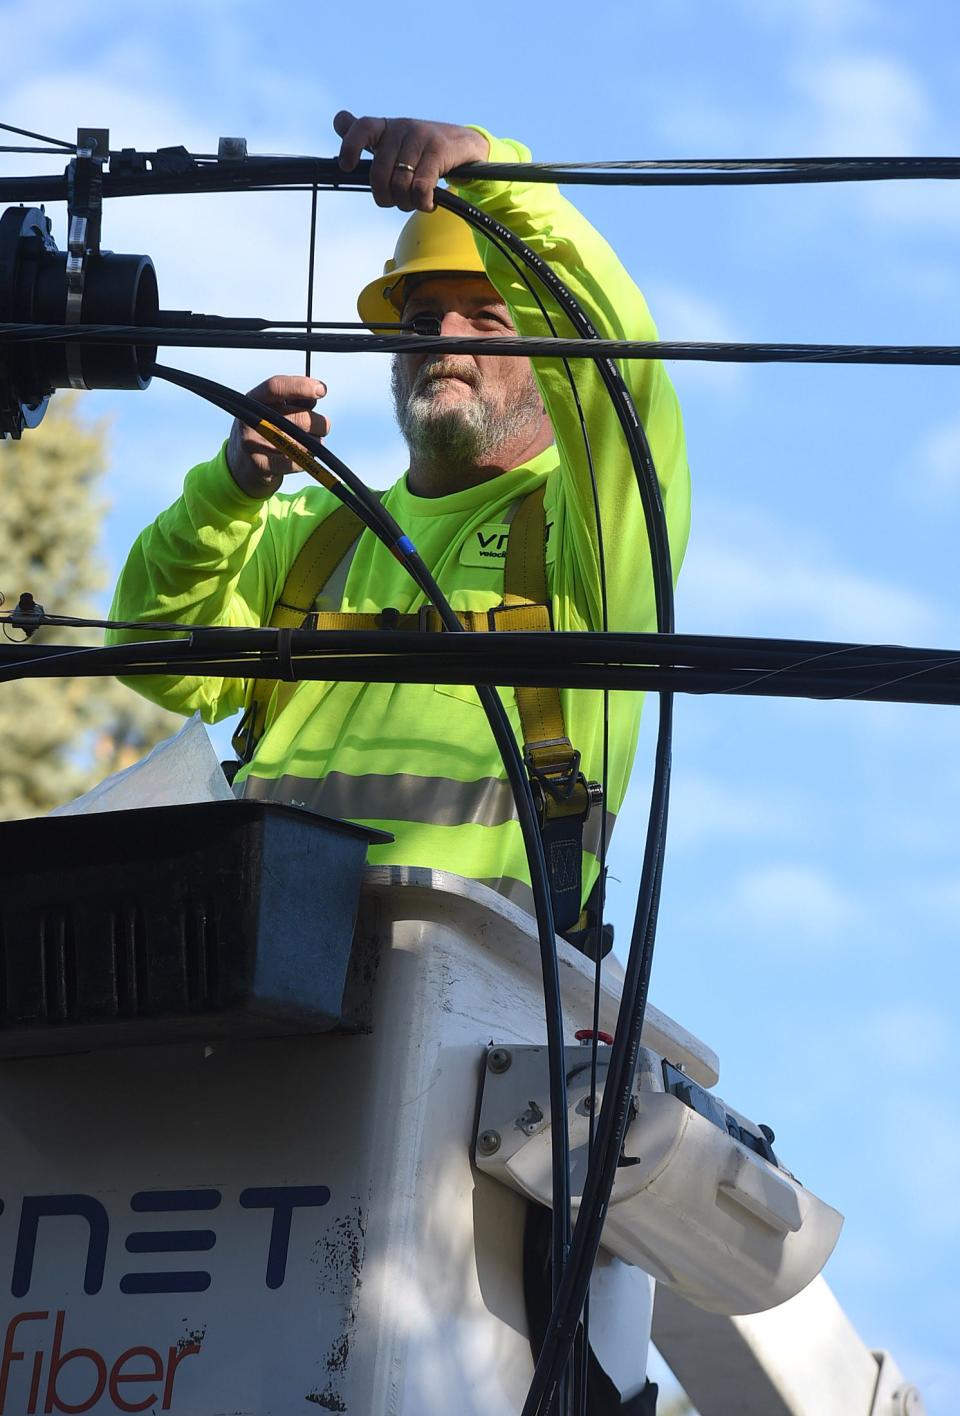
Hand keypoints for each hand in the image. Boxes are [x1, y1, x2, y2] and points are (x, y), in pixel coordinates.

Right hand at [226, 375, 329, 498]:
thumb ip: (295, 400)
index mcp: (254, 398)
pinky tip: (306, 456)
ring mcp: (252, 442)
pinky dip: (307, 459)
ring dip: (316, 442)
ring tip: (314, 442)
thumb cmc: (266, 430)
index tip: (322, 390)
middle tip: (325, 425)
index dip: (301, 386)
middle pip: (298, 418)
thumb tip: (316, 393)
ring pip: (301, 441)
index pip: (276, 387)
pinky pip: (296, 461)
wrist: (242, 464)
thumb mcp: (274, 409)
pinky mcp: (260, 465)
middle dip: (319, 422)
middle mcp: (249, 418)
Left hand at [334, 111, 489, 211]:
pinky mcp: (439, 150)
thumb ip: (369, 138)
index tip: (347, 166)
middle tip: (395, 201)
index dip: (350, 147)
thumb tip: (339, 121)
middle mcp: (401, 128)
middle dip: (385, 197)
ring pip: (400, 184)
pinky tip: (428, 204)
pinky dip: (422, 203)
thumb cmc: (423, 150)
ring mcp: (421, 137)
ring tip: (415, 202)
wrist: (465, 145)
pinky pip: (420, 188)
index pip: (361, 128)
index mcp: (386, 127)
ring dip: (406, 203)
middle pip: (379, 173)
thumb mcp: (396, 142)